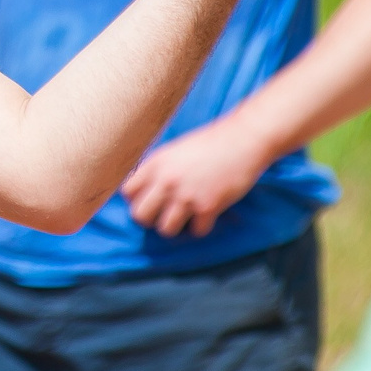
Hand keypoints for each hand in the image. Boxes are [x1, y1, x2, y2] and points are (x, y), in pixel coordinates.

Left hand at [121, 120, 273, 237]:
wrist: (242, 139)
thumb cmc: (210, 143)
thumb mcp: (174, 150)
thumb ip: (158, 169)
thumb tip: (145, 190)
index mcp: (155, 163)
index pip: (128, 192)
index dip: (137, 199)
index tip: (150, 199)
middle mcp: (166, 180)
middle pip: (140, 216)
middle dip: (151, 218)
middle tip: (164, 213)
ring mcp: (187, 195)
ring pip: (165, 229)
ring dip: (175, 226)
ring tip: (185, 217)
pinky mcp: (208, 207)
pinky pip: (196, 231)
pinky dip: (201, 227)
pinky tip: (206, 216)